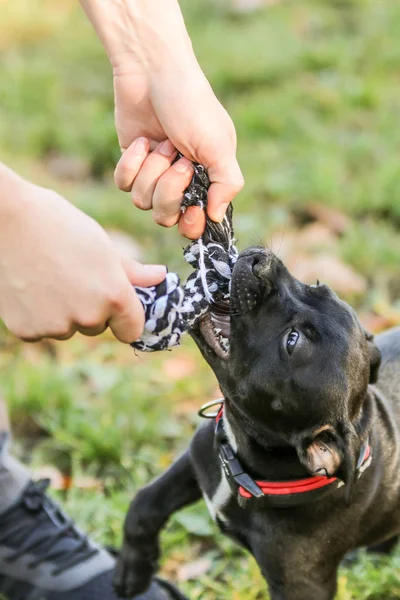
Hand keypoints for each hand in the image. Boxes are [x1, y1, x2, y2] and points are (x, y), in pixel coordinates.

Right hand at [0, 174, 165, 342]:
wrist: (7, 219)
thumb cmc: (59, 224)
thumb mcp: (102, 245)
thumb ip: (132, 270)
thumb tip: (160, 277)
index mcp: (114, 296)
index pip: (132, 329)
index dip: (125, 317)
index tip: (116, 306)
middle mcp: (88, 317)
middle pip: (98, 327)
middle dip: (91, 308)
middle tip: (73, 276)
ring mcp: (56, 327)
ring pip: (68, 328)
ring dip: (63, 312)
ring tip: (48, 277)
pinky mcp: (27, 331)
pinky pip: (41, 330)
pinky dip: (37, 315)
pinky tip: (29, 286)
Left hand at [80, 0, 243, 238]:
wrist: (153, 72)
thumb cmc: (192, 105)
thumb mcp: (218, 144)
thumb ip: (226, 183)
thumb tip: (216, 217)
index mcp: (207, 180)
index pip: (197, 223)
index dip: (192, 224)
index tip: (192, 210)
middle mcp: (181, 182)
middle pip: (167, 217)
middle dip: (169, 190)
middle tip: (179, 160)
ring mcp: (154, 174)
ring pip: (143, 202)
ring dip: (152, 170)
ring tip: (162, 142)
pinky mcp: (131, 163)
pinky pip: (124, 184)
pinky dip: (132, 163)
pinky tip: (143, 141)